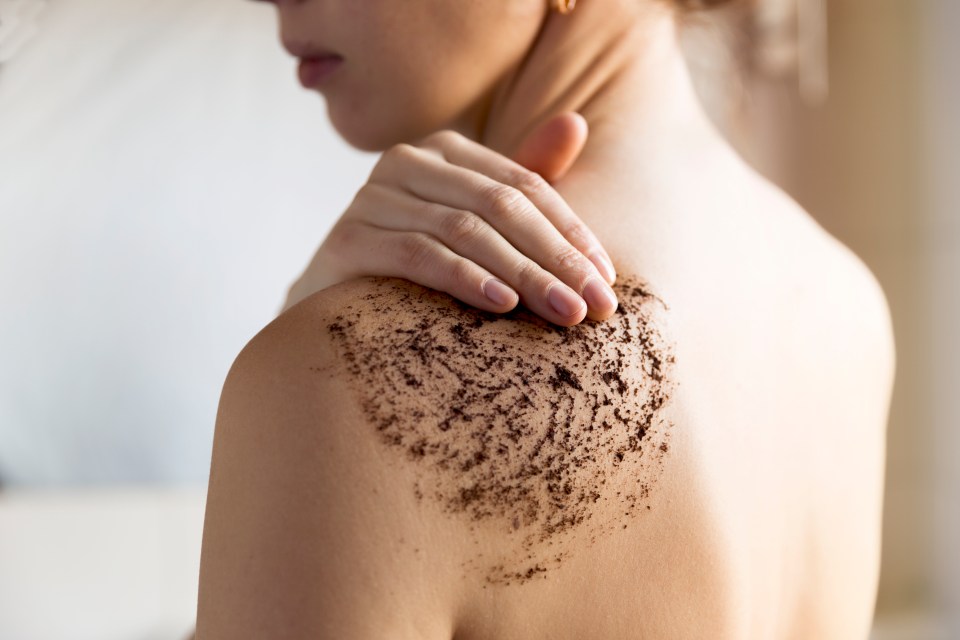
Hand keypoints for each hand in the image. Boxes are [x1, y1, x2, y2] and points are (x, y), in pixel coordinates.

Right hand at [283, 112, 617, 325]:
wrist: (337, 309)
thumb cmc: (418, 267)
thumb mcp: (479, 222)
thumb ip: (526, 179)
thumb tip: (576, 122)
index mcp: (444, 151)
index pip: (524, 184)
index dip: (571, 231)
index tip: (606, 280)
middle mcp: (406, 162)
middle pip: (498, 205)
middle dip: (554, 258)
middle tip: (595, 305)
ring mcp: (372, 198)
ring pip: (464, 230)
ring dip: (522, 274)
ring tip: (562, 311)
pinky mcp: (348, 239)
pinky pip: (417, 254)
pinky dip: (464, 278)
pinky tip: (501, 304)